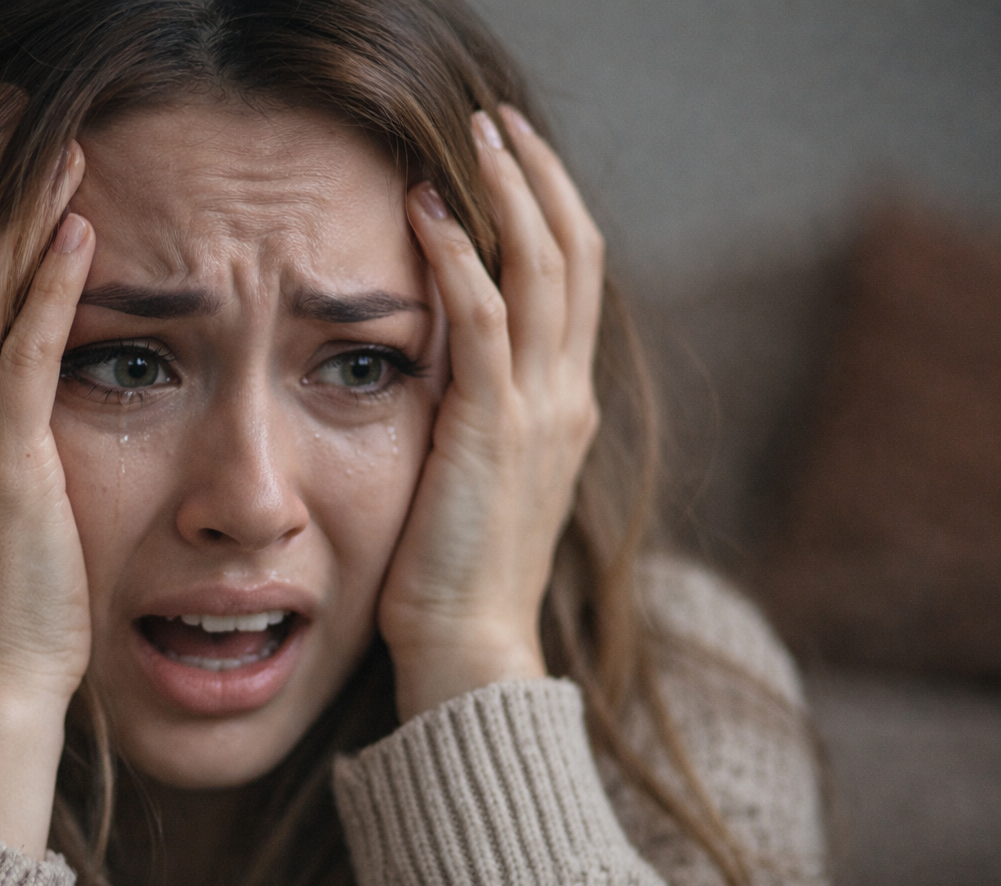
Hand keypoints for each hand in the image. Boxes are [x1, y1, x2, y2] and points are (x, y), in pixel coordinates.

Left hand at [378, 106, 602, 720]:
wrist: (470, 646)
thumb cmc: (459, 573)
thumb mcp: (481, 478)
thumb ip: (478, 417)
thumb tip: (440, 367)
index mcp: (565, 406)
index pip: (572, 283)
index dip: (549, 213)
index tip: (511, 165)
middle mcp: (566, 395)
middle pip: (574, 255)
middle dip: (539, 179)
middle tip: (501, 123)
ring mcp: (539, 408)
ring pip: (542, 269)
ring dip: (508, 194)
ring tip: (475, 136)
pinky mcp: (494, 427)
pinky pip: (484, 318)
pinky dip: (459, 257)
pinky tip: (427, 214)